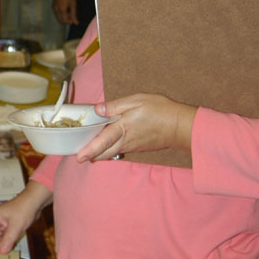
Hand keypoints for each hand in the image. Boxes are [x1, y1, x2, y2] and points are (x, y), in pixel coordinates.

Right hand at [0, 181, 51, 253]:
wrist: (36, 201)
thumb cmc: (24, 208)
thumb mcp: (15, 226)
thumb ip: (8, 239)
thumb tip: (2, 251)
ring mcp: (5, 223)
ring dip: (0, 245)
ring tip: (2, 254)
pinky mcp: (12, 226)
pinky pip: (6, 236)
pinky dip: (7, 242)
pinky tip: (9, 249)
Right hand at [52, 0, 77, 25]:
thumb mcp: (73, 4)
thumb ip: (74, 14)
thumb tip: (76, 23)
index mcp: (62, 9)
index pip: (65, 21)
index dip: (70, 22)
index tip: (74, 19)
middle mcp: (56, 10)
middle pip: (60, 21)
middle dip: (67, 20)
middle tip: (72, 16)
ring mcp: (53, 8)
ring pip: (58, 18)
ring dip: (64, 18)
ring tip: (69, 12)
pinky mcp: (53, 6)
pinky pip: (57, 14)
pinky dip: (61, 15)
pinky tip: (65, 10)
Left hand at [75, 93, 196, 162]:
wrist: (180, 126)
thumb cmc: (160, 110)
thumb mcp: (136, 101)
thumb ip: (115, 106)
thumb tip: (98, 109)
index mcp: (122, 129)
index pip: (101, 142)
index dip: (89, 150)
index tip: (79, 157)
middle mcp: (125, 141)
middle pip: (104, 153)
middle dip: (91, 155)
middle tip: (80, 155)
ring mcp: (132, 146)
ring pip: (111, 153)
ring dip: (100, 152)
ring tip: (90, 149)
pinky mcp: (138, 147)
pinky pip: (120, 150)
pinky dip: (111, 148)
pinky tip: (108, 142)